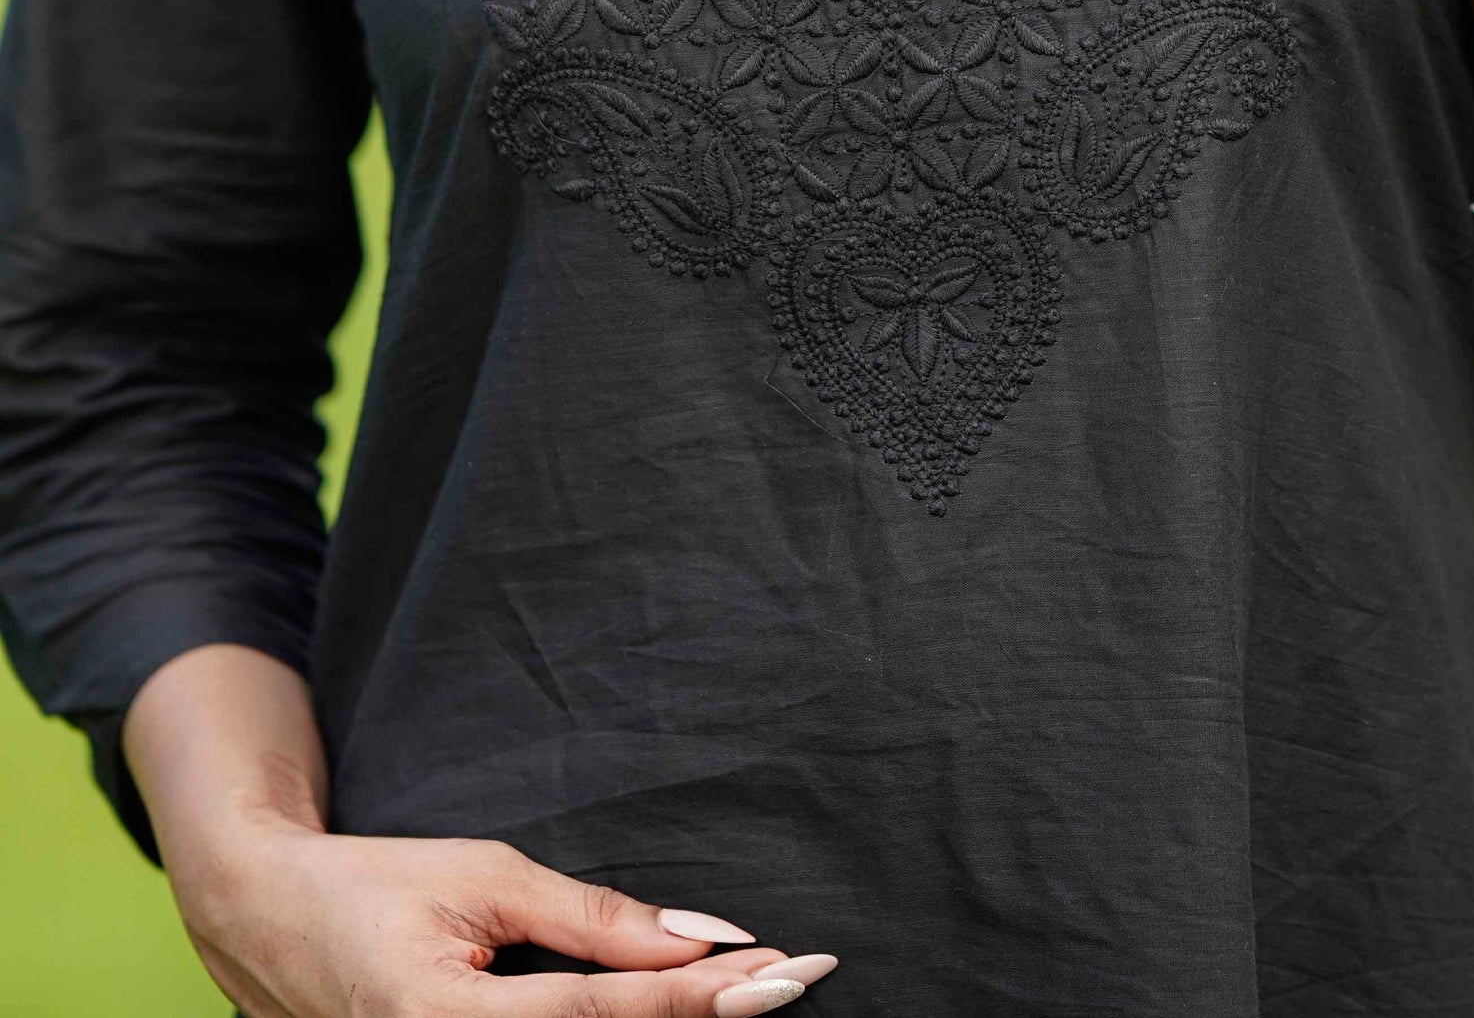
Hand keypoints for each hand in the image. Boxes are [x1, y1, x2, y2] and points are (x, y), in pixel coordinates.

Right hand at [171, 807, 834, 1017]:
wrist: (268, 923)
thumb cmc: (376, 885)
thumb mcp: (485, 875)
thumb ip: (590, 919)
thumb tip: (695, 939)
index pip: (598, 1013)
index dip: (693, 995)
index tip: (777, 968)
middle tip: (798, 984)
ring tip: (758, 995)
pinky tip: (682, 1010)